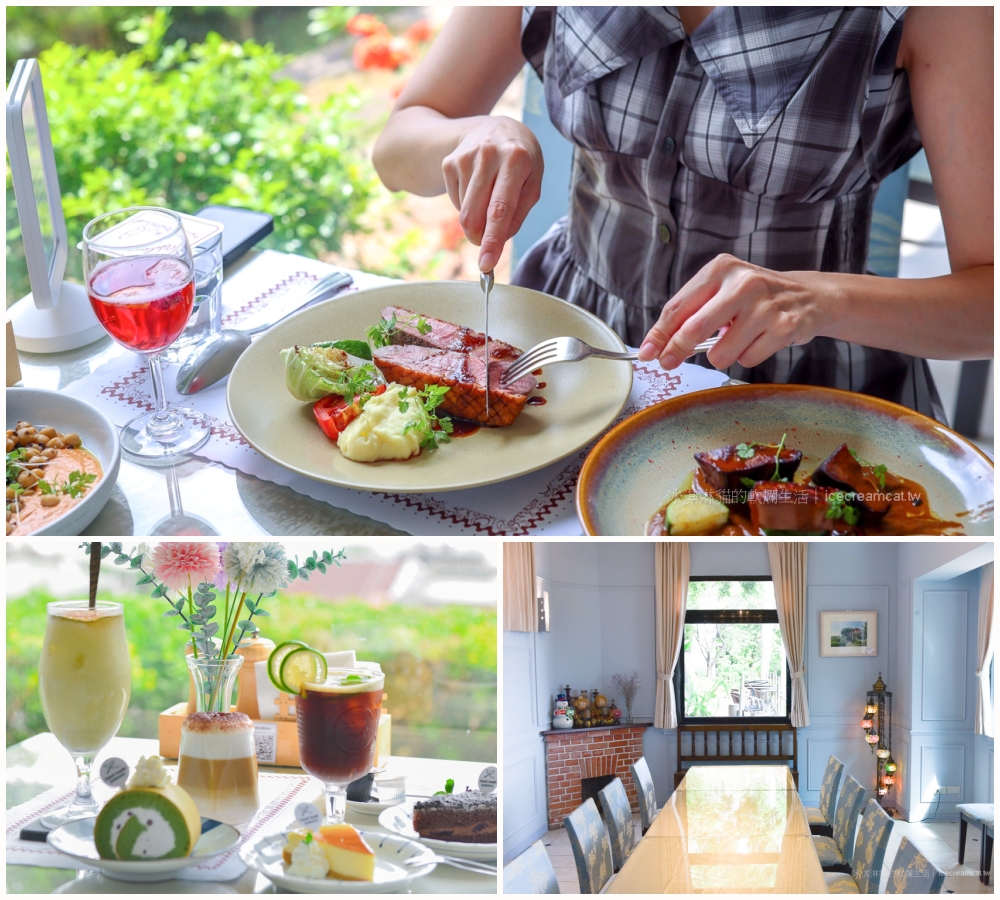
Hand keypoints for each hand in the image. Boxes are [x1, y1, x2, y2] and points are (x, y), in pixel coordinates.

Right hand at [442, 116, 542, 271]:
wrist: (493, 128)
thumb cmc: (520, 161)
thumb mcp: (532, 182)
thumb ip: (518, 214)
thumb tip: (496, 243)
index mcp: (516, 159)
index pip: (500, 209)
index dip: (493, 240)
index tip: (486, 265)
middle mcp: (488, 155)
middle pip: (474, 216)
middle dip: (479, 238)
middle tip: (487, 242)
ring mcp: (465, 157)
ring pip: (463, 213)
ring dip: (476, 219)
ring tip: (490, 196)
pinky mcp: (449, 162)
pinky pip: (455, 202)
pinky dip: (467, 205)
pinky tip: (477, 188)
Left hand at [637, 254, 825, 369]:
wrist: (809, 296)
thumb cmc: (756, 297)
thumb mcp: (722, 291)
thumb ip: (691, 313)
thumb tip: (658, 345)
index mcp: (721, 269)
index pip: (679, 307)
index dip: (659, 334)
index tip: (647, 352)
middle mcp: (743, 283)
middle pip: (694, 328)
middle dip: (677, 350)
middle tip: (669, 362)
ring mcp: (765, 306)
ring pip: (720, 353)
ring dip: (721, 355)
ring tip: (737, 340)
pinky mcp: (783, 327)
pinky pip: (747, 360)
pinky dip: (747, 357)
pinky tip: (759, 340)